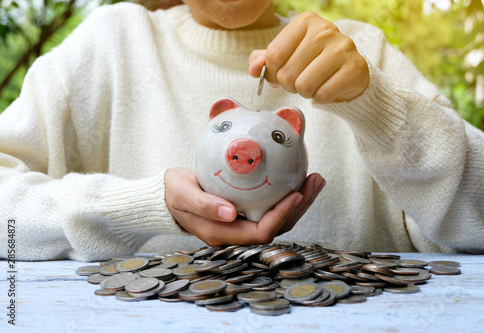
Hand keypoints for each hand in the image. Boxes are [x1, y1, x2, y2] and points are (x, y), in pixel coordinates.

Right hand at [164, 168, 325, 246]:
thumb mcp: (182, 195)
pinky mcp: (246, 213)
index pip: (259, 233)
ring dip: (300, 202)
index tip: (295, 194)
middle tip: (315, 180)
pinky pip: (271, 208)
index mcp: (222, 233)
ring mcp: (242, 224)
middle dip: (299, 207)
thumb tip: (230, 213)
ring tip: (314, 179)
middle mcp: (236, 233)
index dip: (280, 217)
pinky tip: (297, 179)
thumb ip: (203, 205)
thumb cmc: (174, 193)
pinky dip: (288, 196)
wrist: (169, 195)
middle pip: (276, 228)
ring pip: (278, 220)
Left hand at [249, 11, 368, 102]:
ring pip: (304, 85)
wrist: (348, 73)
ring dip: (305, 93)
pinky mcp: (355, 68)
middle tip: (301, 80)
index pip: (273, 55)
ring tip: (314, 84)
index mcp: (305, 22)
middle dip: (290, 85)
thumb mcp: (286, 57)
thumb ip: (264, 60)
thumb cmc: (312, 63)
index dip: (272, 73)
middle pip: (287, 73)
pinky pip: (323, 94)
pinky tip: (328, 88)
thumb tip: (254, 68)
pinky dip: (321, 98)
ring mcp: (343, 47)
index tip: (282, 72)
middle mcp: (325, 30)